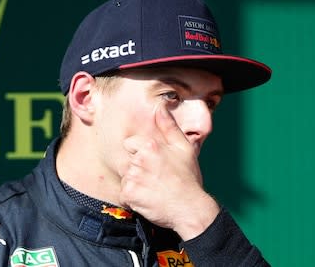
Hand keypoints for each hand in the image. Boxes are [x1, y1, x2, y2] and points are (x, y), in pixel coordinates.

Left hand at [120, 104, 219, 239]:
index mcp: (150, 145)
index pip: (130, 144)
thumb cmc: (188, 178)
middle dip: (137, 170)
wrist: (191, 208)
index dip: (140, 154)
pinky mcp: (130, 194)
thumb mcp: (183, 148)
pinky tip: (148, 199)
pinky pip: (124, 194)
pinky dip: (133, 199)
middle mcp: (140, 159)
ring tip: (153, 190)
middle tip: (156, 179)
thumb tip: (160, 106)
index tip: (154, 165)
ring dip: (135, 185)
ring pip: (125, 178)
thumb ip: (168, 126)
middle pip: (127, 162)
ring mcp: (134, 177)